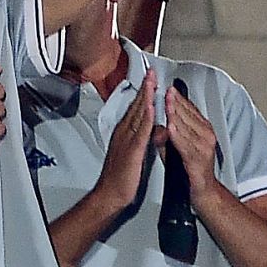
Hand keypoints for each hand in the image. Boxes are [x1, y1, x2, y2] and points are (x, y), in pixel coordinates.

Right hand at [94, 70, 157, 209]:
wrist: (110, 194)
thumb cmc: (120, 178)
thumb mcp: (133, 154)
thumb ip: (143, 140)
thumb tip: (156, 131)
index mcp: (124, 132)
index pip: (136, 108)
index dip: (144, 92)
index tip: (150, 79)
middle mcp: (124, 132)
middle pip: (136, 106)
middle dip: (145, 88)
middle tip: (151, 71)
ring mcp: (126, 139)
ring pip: (138, 113)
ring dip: (146, 96)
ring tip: (152, 81)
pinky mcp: (132, 149)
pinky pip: (141, 130)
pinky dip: (146, 116)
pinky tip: (152, 106)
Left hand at [163, 84, 221, 199]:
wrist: (203, 191)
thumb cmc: (191, 168)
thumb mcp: (178, 146)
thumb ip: (169, 134)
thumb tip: (159, 123)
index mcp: (203, 130)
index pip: (190, 109)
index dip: (178, 98)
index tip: (168, 87)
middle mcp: (206, 136)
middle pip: (189, 115)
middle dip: (176, 102)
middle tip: (167, 90)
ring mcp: (203, 147)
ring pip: (187, 127)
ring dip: (177, 114)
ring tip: (167, 103)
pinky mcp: (198, 160)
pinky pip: (186, 145)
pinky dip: (177, 135)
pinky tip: (170, 128)